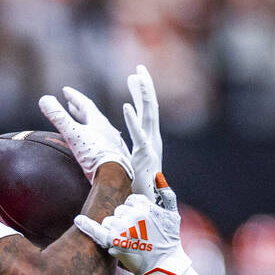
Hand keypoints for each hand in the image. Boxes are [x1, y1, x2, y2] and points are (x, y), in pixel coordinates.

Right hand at [39, 86, 131, 182]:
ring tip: (82, 125)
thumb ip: (59, 117)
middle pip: (93, 117)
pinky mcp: (118, 160)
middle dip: (80, 110)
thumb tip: (44, 99)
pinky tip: (97, 148)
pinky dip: (97, 142)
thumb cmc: (94, 155)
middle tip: (71, 104)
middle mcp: (109, 131)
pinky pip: (106, 146)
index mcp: (99, 122)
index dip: (74, 96)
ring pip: (101, 131)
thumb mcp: (73, 135)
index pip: (85, 104)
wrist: (116, 178)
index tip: (65, 90)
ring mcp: (115, 145)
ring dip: (89, 126)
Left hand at [74, 187, 231, 274]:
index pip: (130, 202)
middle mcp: (133, 215)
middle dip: (123, 221)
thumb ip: (167, 193)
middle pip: (118, 211)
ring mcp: (123, 228)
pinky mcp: (115, 242)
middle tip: (136, 236)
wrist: (165, 267)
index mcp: (145, 206)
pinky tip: (78, 220)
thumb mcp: (173, 215)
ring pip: (109, 221)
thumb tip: (157, 175)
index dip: (133, 213)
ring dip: (114, 230)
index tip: (140, 225)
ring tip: (128, 242)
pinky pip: (97, 230)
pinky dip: (86, 225)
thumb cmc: (169, 242)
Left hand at [124, 64, 161, 198]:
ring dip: (143, 95)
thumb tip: (122, 145)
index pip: (146, 112)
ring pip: (149, 116)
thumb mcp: (134, 164)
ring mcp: (151, 147)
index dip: (140, 93)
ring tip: (137, 77)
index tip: (134, 77)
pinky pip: (138, 136)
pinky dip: (132, 121)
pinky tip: (125, 107)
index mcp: (149, 140)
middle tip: (139, 67)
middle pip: (150, 108)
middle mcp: (153, 140)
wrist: (148, 207)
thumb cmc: (139, 188)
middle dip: (145, 87)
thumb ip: (130, 151)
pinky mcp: (145, 157)